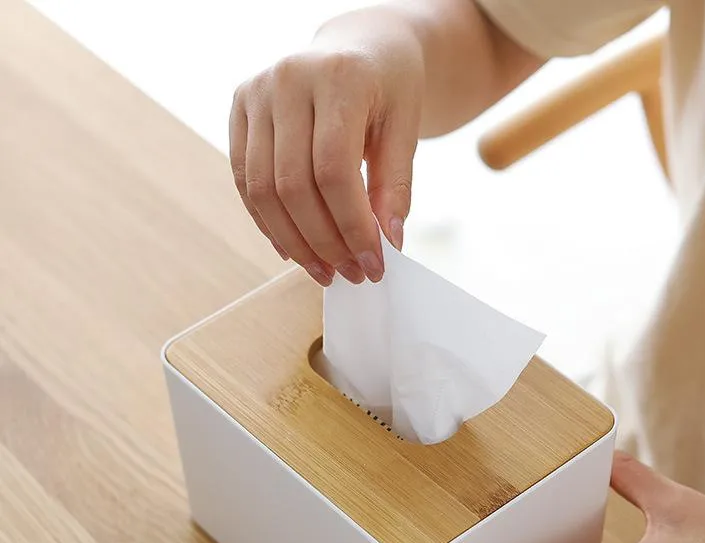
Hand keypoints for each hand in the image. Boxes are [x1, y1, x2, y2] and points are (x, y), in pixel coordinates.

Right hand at [229, 13, 422, 285]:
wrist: (359, 47)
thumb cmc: (389, 89)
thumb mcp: (406, 129)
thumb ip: (396, 186)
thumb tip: (387, 245)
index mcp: (338, 78)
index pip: (334, 170)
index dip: (352, 226)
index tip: (373, 264)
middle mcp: (288, 80)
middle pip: (294, 186)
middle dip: (325, 242)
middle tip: (351, 275)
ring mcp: (256, 93)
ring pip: (264, 190)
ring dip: (295, 242)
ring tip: (325, 271)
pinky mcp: (239, 109)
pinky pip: (245, 182)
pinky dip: (269, 223)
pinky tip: (295, 250)